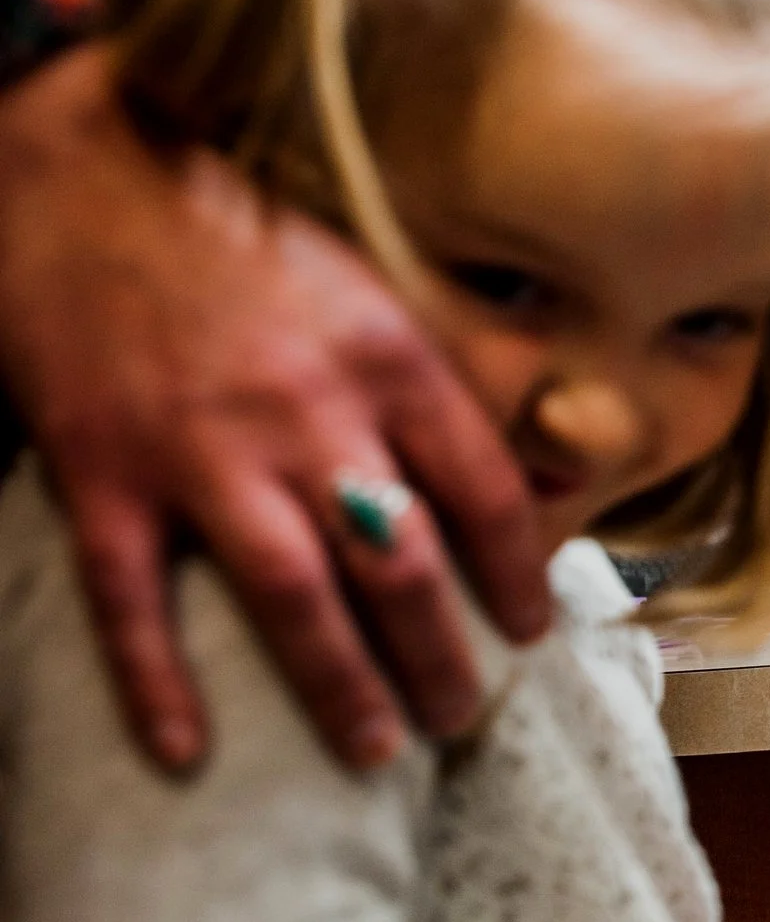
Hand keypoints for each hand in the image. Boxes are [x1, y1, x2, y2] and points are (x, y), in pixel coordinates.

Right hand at [0, 44, 549, 771]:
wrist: (86, 167)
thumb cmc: (240, 228)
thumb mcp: (367, 285)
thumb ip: (427, 379)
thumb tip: (505, 473)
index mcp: (388, 359)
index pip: (486, 493)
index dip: (518, 575)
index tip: (532, 631)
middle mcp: (309, 411)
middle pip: (401, 564)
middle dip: (442, 656)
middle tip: (466, 715)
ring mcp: (199, 448)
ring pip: (293, 596)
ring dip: (344, 686)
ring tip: (381, 749)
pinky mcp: (100, 470)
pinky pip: (132, 600)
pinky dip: (157, 684)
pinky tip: (185, 753)